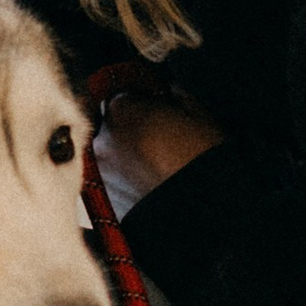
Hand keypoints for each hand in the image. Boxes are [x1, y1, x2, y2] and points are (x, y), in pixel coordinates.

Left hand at [92, 90, 223, 199]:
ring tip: (159, 166)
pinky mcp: (107, 200)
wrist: (203, 213)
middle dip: (132, 129)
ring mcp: (102, 172)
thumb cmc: (204, 157)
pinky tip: (152, 185)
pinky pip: (116, 181)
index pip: (121, 96)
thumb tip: (169, 91)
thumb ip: (176, 96)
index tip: (157, 110)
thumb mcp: (198, 114)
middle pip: (112, 126)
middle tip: (160, 140)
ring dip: (128, 155)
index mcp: (122, 110)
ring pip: (112, 155)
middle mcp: (103, 139)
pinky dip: (128, 180)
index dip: (141, 102)